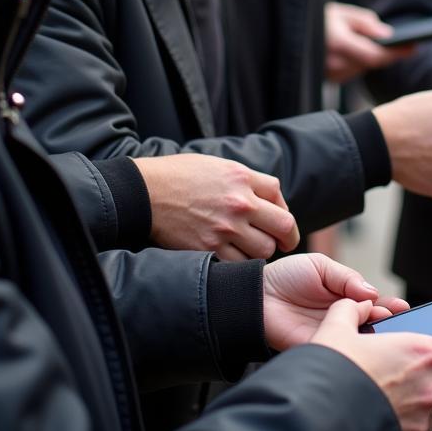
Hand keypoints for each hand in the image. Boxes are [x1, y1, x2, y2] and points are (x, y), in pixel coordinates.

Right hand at [131, 153, 299, 259]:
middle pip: (283, 225)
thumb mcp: (217, 166)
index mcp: (241, 177)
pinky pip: (239, 265)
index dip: (282, 209)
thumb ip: (244, 181)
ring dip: (262, 252)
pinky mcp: (209, 248)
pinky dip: (241, 265)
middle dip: (286, 237)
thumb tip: (268, 200)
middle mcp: (239, 202)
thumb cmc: (179, 175)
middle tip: (284, 243)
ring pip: (264, 250)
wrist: (144, 192)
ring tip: (252, 250)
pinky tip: (234, 258)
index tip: (280, 221)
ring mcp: (225, 227)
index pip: (278, 195)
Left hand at [263, 253, 407, 350]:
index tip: (402, 307)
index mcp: (344, 295)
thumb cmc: (286, 277)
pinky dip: (353, 348)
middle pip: (371, 322)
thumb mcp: (321, 266)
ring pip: (360, 339)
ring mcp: (331, 333)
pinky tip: (362, 342)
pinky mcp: (319, 348)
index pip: (372, 302)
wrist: (257, 296)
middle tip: (395, 317)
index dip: (388, 305)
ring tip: (383, 326)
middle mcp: (341, 316)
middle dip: (387, 320)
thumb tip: (372, 291)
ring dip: (373, 334)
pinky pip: (341, 351)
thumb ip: (347, 278)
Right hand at [310, 299, 431, 430]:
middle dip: (424, 377)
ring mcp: (420, 421)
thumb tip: (356, 305)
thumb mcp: (337, 326)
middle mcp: (429, 389)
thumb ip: (352, 309)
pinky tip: (374, 412)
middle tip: (394, 371)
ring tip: (379, 393)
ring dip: (411, 401)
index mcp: (422, 353)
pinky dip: (397, 423)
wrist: (316, 420)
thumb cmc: (332, 372)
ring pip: (427, 409)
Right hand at [324, 2, 415, 82]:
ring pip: (362, 69)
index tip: (412, 47)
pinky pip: (352, 72)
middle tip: (405, 45)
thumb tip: (387, 35)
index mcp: (339, 44)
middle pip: (371, 64)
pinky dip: (359, 63)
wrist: (290, 32)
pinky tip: (362, 52)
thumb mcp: (342, 13)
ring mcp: (330, 74)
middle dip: (386, 54)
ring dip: (372, 59)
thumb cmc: (317, 19)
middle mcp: (334, 64)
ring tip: (383, 46)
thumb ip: (366, 23)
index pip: (375, 55)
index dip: (395, 53)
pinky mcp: (329, 80)